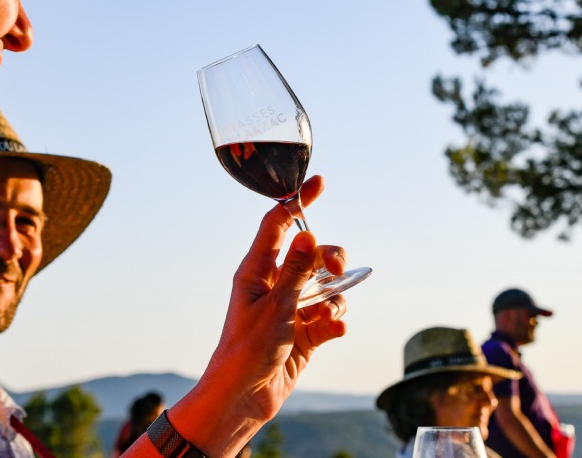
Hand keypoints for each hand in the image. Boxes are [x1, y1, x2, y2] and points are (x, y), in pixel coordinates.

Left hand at [163, 176, 348, 455]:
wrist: (244, 398)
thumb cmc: (247, 350)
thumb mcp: (275, 307)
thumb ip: (295, 271)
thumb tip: (307, 235)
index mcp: (257, 270)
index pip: (278, 224)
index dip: (298, 201)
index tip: (320, 182)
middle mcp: (274, 284)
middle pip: (311, 253)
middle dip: (330, 256)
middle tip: (337, 267)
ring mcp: (290, 308)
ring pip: (326, 286)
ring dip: (336, 295)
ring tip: (331, 313)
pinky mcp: (304, 333)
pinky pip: (329, 316)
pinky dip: (336, 322)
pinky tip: (333, 331)